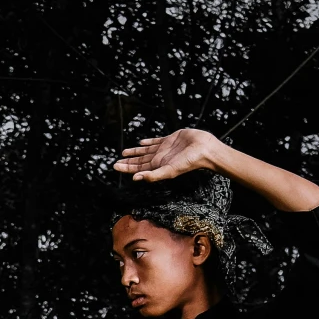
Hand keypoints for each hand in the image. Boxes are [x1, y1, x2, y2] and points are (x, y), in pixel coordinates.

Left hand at [112, 127, 227, 183]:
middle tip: (116, 161)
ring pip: (145, 150)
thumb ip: (153, 175)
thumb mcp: (169, 170)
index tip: (115, 166)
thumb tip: (136, 179)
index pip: (138, 168)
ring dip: (135, 152)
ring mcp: (164, 148)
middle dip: (128, 161)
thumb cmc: (189, 162)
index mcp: (157, 166)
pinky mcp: (171, 139)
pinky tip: (142, 141)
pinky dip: (148, 141)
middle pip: (139, 160)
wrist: (204, 149)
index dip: (126, 167)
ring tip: (125, 152)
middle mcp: (159, 158)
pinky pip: (156, 141)